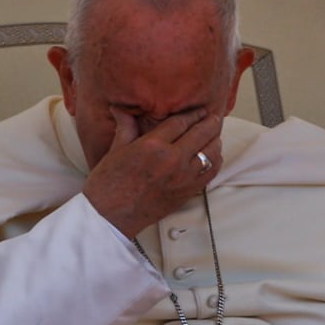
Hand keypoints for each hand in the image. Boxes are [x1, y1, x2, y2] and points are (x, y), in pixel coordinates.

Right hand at [84, 107, 221, 237]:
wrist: (110, 216)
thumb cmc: (108, 184)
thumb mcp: (115, 149)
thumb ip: (126, 127)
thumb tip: (121, 109)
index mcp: (153, 145)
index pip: (181, 121)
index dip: (193, 113)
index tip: (199, 109)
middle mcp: (172, 160)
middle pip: (201, 133)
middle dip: (210, 122)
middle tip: (213, 117)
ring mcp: (182, 177)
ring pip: (211, 152)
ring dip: (215, 141)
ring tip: (214, 136)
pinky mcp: (187, 192)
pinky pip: (211, 173)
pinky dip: (215, 162)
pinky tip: (213, 157)